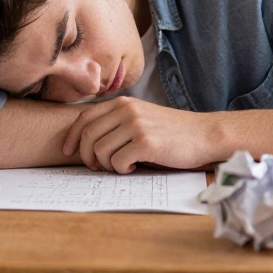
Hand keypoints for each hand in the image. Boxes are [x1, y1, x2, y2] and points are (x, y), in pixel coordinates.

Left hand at [62, 97, 217, 173]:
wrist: (204, 134)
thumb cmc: (173, 131)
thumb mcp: (142, 117)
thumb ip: (118, 121)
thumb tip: (87, 140)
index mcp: (123, 103)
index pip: (84, 118)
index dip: (72, 137)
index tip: (68, 152)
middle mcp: (127, 111)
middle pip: (88, 136)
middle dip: (87, 156)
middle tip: (98, 167)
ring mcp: (136, 125)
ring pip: (100, 151)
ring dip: (107, 165)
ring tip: (123, 165)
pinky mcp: (146, 142)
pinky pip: (117, 162)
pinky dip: (122, 169)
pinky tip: (136, 166)